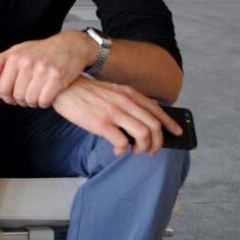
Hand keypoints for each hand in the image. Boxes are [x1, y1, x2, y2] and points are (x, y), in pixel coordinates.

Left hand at [0, 31, 91, 107]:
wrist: (70, 45)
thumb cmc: (42, 50)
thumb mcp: (19, 50)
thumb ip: (0, 62)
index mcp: (16, 57)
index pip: (3, 87)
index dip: (7, 97)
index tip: (12, 98)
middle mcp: (28, 63)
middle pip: (17, 95)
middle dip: (21, 100)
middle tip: (27, 98)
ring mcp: (43, 70)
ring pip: (30, 100)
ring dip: (33, 103)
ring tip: (36, 97)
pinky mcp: (58, 78)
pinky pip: (44, 101)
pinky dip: (44, 103)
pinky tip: (46, 97)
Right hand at [52, 77, 182, 155]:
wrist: (63, 88)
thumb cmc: (85, 93)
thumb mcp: (111, 91)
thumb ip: (126, 101)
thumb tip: (140, 120)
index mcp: (129, 94)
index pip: (157, 110)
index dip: (170, 124)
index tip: (176, 133)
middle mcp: (125, 102)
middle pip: (154, 126)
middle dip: (158, 143)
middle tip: (152, 151)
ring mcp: (114, 113)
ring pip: (143, 135)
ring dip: (143, 148)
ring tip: (136, 152)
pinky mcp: (101, 124)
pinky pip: (122, 142)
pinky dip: (123, 150)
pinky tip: (117, 150)